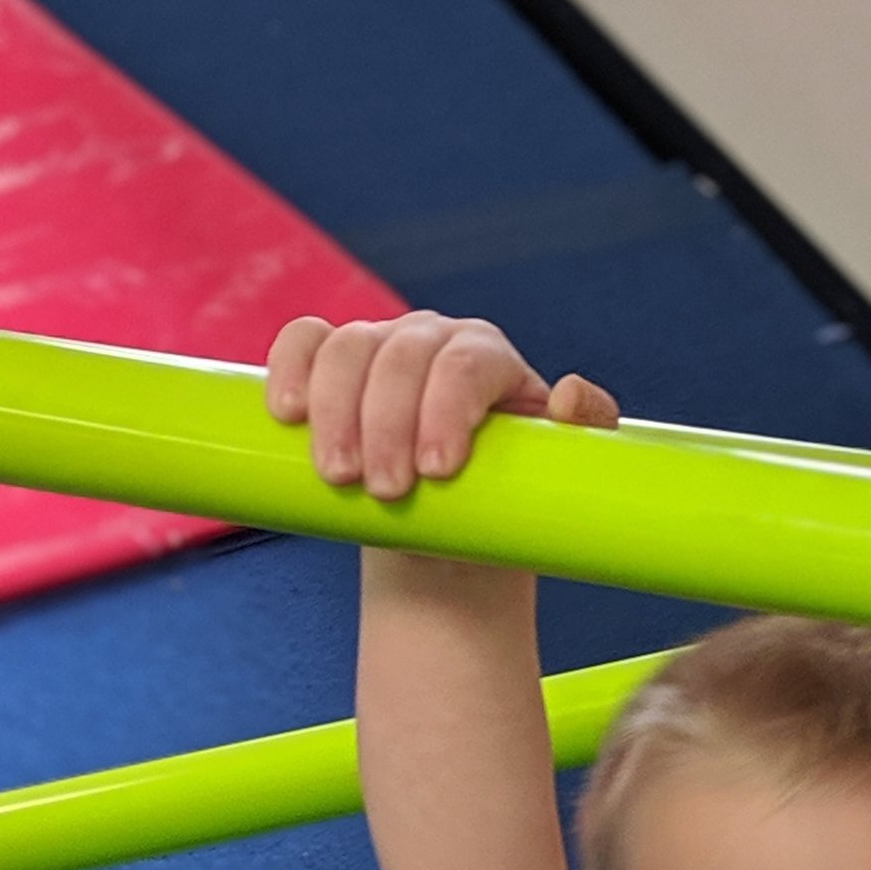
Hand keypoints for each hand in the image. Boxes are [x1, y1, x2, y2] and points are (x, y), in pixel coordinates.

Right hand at [265, 311, 618, 500]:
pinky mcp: (330, 362)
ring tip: (340, 477)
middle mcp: (431, 339)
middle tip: (388, 491)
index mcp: (487, 357)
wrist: (445, 529)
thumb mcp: (550, 475)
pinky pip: (303, 342)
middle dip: (388, 424)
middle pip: (401, 358)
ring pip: (347, 349)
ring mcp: (377, 344)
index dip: (447, 410)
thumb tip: (572, 393)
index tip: (438, 472)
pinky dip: (290, 369)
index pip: (466, 365)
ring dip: (336, 411)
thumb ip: (583, 433)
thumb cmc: (502, 500)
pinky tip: (287, 413)